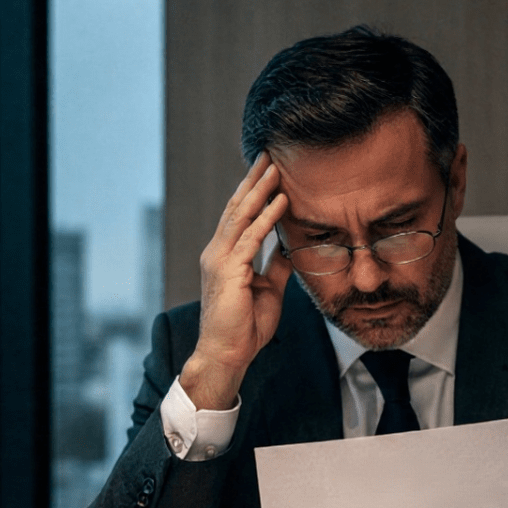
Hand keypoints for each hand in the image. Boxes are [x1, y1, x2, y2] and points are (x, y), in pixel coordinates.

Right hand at [180, 152, 291, 409]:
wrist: (228, 354)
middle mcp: (218, 252)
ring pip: (241, 216)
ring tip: (276, 166)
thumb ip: (276, 265)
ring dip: (260, 190)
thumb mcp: (269, 289)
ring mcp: (220, 260)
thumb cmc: (245, 327)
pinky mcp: (228, 271)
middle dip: (254, 180)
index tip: (269, 170)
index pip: (240, 216)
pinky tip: (280, 201)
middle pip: (237, 208)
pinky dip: (267, 217)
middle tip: (269, 153)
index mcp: (226, 256)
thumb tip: (289, 246)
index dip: (254, 192)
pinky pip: (251, 237)